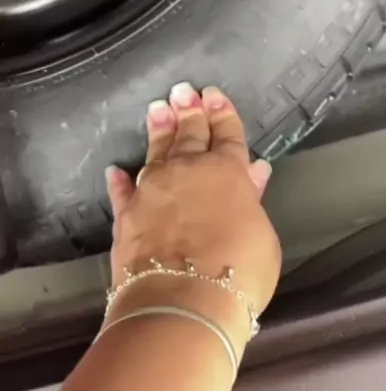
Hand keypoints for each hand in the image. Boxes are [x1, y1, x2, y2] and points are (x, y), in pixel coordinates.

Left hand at [105, 84, 281, 345]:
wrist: (183, 300)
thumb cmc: (238, 270)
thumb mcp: (263, 235)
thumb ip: (253, 199)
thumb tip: (254, 172)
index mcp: (227, 172)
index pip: (227, 135)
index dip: (222, 113)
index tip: (213, 94)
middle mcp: (188, 171)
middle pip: (189, 134)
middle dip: (189, 111)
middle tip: (183, 91)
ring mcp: (153, 190)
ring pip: (156, 151)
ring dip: (158, 130)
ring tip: (158, 109)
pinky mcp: (127, 214)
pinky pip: (123, 191)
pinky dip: (120, 180)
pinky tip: (116, 170)